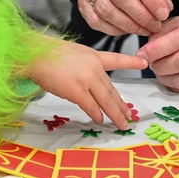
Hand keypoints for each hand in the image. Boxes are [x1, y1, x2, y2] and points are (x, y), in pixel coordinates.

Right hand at [24, 38, 146, 129]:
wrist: (34, 54)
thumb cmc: (46, 54)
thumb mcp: (72, 54)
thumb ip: (83, 66)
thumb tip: (90, 84)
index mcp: (92, 55)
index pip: (116, 58)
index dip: (131, 61)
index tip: (144, 62)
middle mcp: (93, 66)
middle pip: (111, 88)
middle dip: (121, 104)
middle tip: (129, 114)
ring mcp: (86, 78)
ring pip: (106, 99)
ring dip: (114, 113)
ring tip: (121, 123)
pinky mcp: (76, 90)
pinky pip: (91, 106)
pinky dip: (97, 114)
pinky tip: (100, 120)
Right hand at [78, 0, 172, 36]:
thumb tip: (165, 8)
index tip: (163, 14)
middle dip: (141, 15)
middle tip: (155, 25)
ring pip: (107, 11)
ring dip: (129, 25)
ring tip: (144, 29)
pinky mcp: (82, 2)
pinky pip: (96, 21)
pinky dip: (113, 29)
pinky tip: (127, 30)